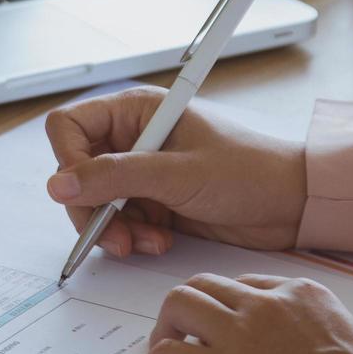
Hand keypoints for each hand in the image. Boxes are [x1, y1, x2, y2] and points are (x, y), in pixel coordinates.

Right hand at [44, 86, 305, 256]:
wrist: (292, 204)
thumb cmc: (249, 171)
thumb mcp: (178, 174)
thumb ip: (115, 178)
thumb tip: (60, 184)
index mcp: (136, 111)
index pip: (69, 127)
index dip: (67, 161)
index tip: (79, 193)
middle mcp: (133, 139)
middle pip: (77, 172)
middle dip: (92, 209)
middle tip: (116, 236)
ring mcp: (142, 172)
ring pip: (96, 203)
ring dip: (114, 229)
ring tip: (147, 241)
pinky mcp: (154, 201)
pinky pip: (120, 223)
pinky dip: (132, 238)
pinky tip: (160, 241)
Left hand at [141, 273, 352, 353]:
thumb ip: (330, 337)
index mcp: (305, 294)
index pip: (248, 286)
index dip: (228, 308)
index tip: (222, 330)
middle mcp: (269, 302)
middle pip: (206, 285)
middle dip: (188, 309)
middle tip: (182, 338)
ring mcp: (243, 331)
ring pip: (179, 303)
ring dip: (165, 327)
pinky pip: (168, 353)